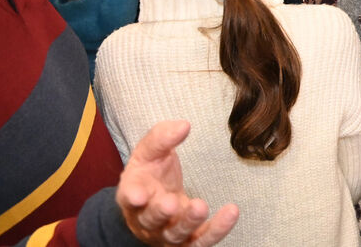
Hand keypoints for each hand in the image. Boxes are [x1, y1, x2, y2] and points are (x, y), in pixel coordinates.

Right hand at [117, 120, 239, 246]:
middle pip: (151, 220)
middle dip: (160, 213)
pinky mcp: (187, 241)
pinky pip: (200, 241)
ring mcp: (166, 233)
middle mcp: (146, 219)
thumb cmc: (150, 173)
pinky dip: (216, 231)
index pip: (129, 197)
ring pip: (175, 234)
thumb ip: (162, 138)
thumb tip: (184, 125)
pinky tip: (231, 213)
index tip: (138, 195)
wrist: (154, 198)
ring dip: (188, 222)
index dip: (133, 197)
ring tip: (201, 207)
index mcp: (134, 194)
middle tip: (171, 203)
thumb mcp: (150, 151)